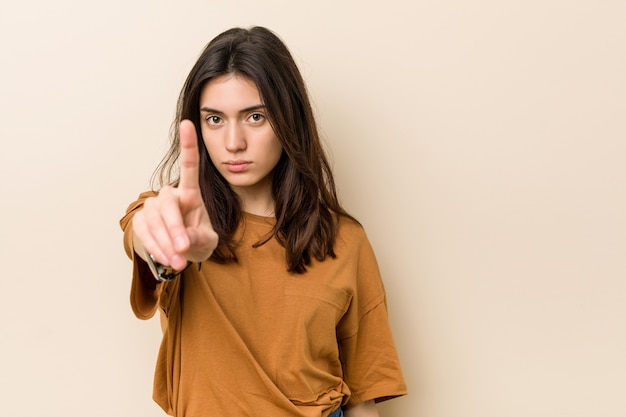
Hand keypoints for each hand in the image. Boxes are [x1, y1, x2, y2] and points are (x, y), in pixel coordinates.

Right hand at [132, 120, 218, 270]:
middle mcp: (170, 195)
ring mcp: (153, 207)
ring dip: (165, 243)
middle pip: (167, 205)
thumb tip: (184, 241)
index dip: (188, 144)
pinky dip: (156, 248)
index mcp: (191, 192)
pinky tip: (168, 258)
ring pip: (154, 221)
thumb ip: (199, 238)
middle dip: (174, 228)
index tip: (188, 123)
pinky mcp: (141, 220)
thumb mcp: (207, 241)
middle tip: (183, 248)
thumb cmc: (199, 239)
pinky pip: (145, 233)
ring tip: (179, 261)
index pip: (189, 165)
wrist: (182, 252)